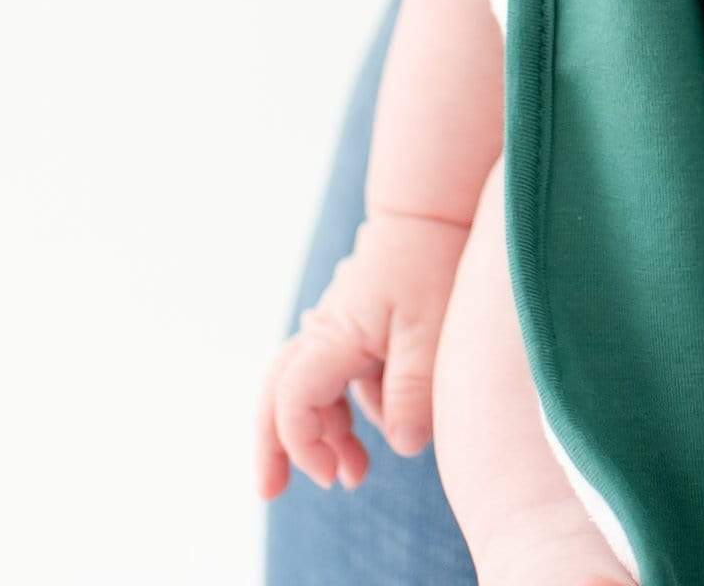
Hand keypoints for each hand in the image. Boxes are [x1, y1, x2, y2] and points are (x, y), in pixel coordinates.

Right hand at [254, 210, 470, 498]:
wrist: (433, 212)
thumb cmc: (430, 261)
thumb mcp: (431, 327)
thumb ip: (414, 389)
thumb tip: (401, 446)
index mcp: (335, 335)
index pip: (293, 400)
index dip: (303, 443)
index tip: (334, 474)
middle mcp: (325, 334)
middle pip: (275, 395)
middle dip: (271, 447)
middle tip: (271, 491)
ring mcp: (337, 331)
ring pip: (308, 390)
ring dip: (320, 434)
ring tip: (352, 474)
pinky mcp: (355, 331)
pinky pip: (338, 378)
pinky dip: (348, 409)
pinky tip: (378, 428)